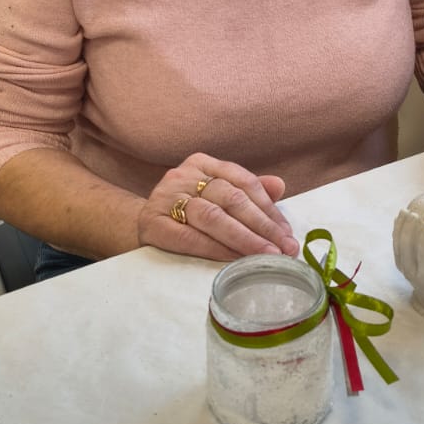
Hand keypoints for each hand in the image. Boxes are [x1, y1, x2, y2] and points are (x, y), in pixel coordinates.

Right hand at [138, 152, 298, 260]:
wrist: (135, 225)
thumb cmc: (183, 212)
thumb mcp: (213, 195)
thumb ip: (245, 190)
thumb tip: (280, 185)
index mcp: (202, 163)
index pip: (243, 181)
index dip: (269, 208)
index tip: (287, 233)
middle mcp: (183, 176)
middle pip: (231, 198)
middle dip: (263, 225)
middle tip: (285, 248)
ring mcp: (166, 198)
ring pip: (213, 216)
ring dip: (244, 238)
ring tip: (266, 255)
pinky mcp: (153, 224)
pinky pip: (189, 237)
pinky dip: (215, 248)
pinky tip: (234, 259)